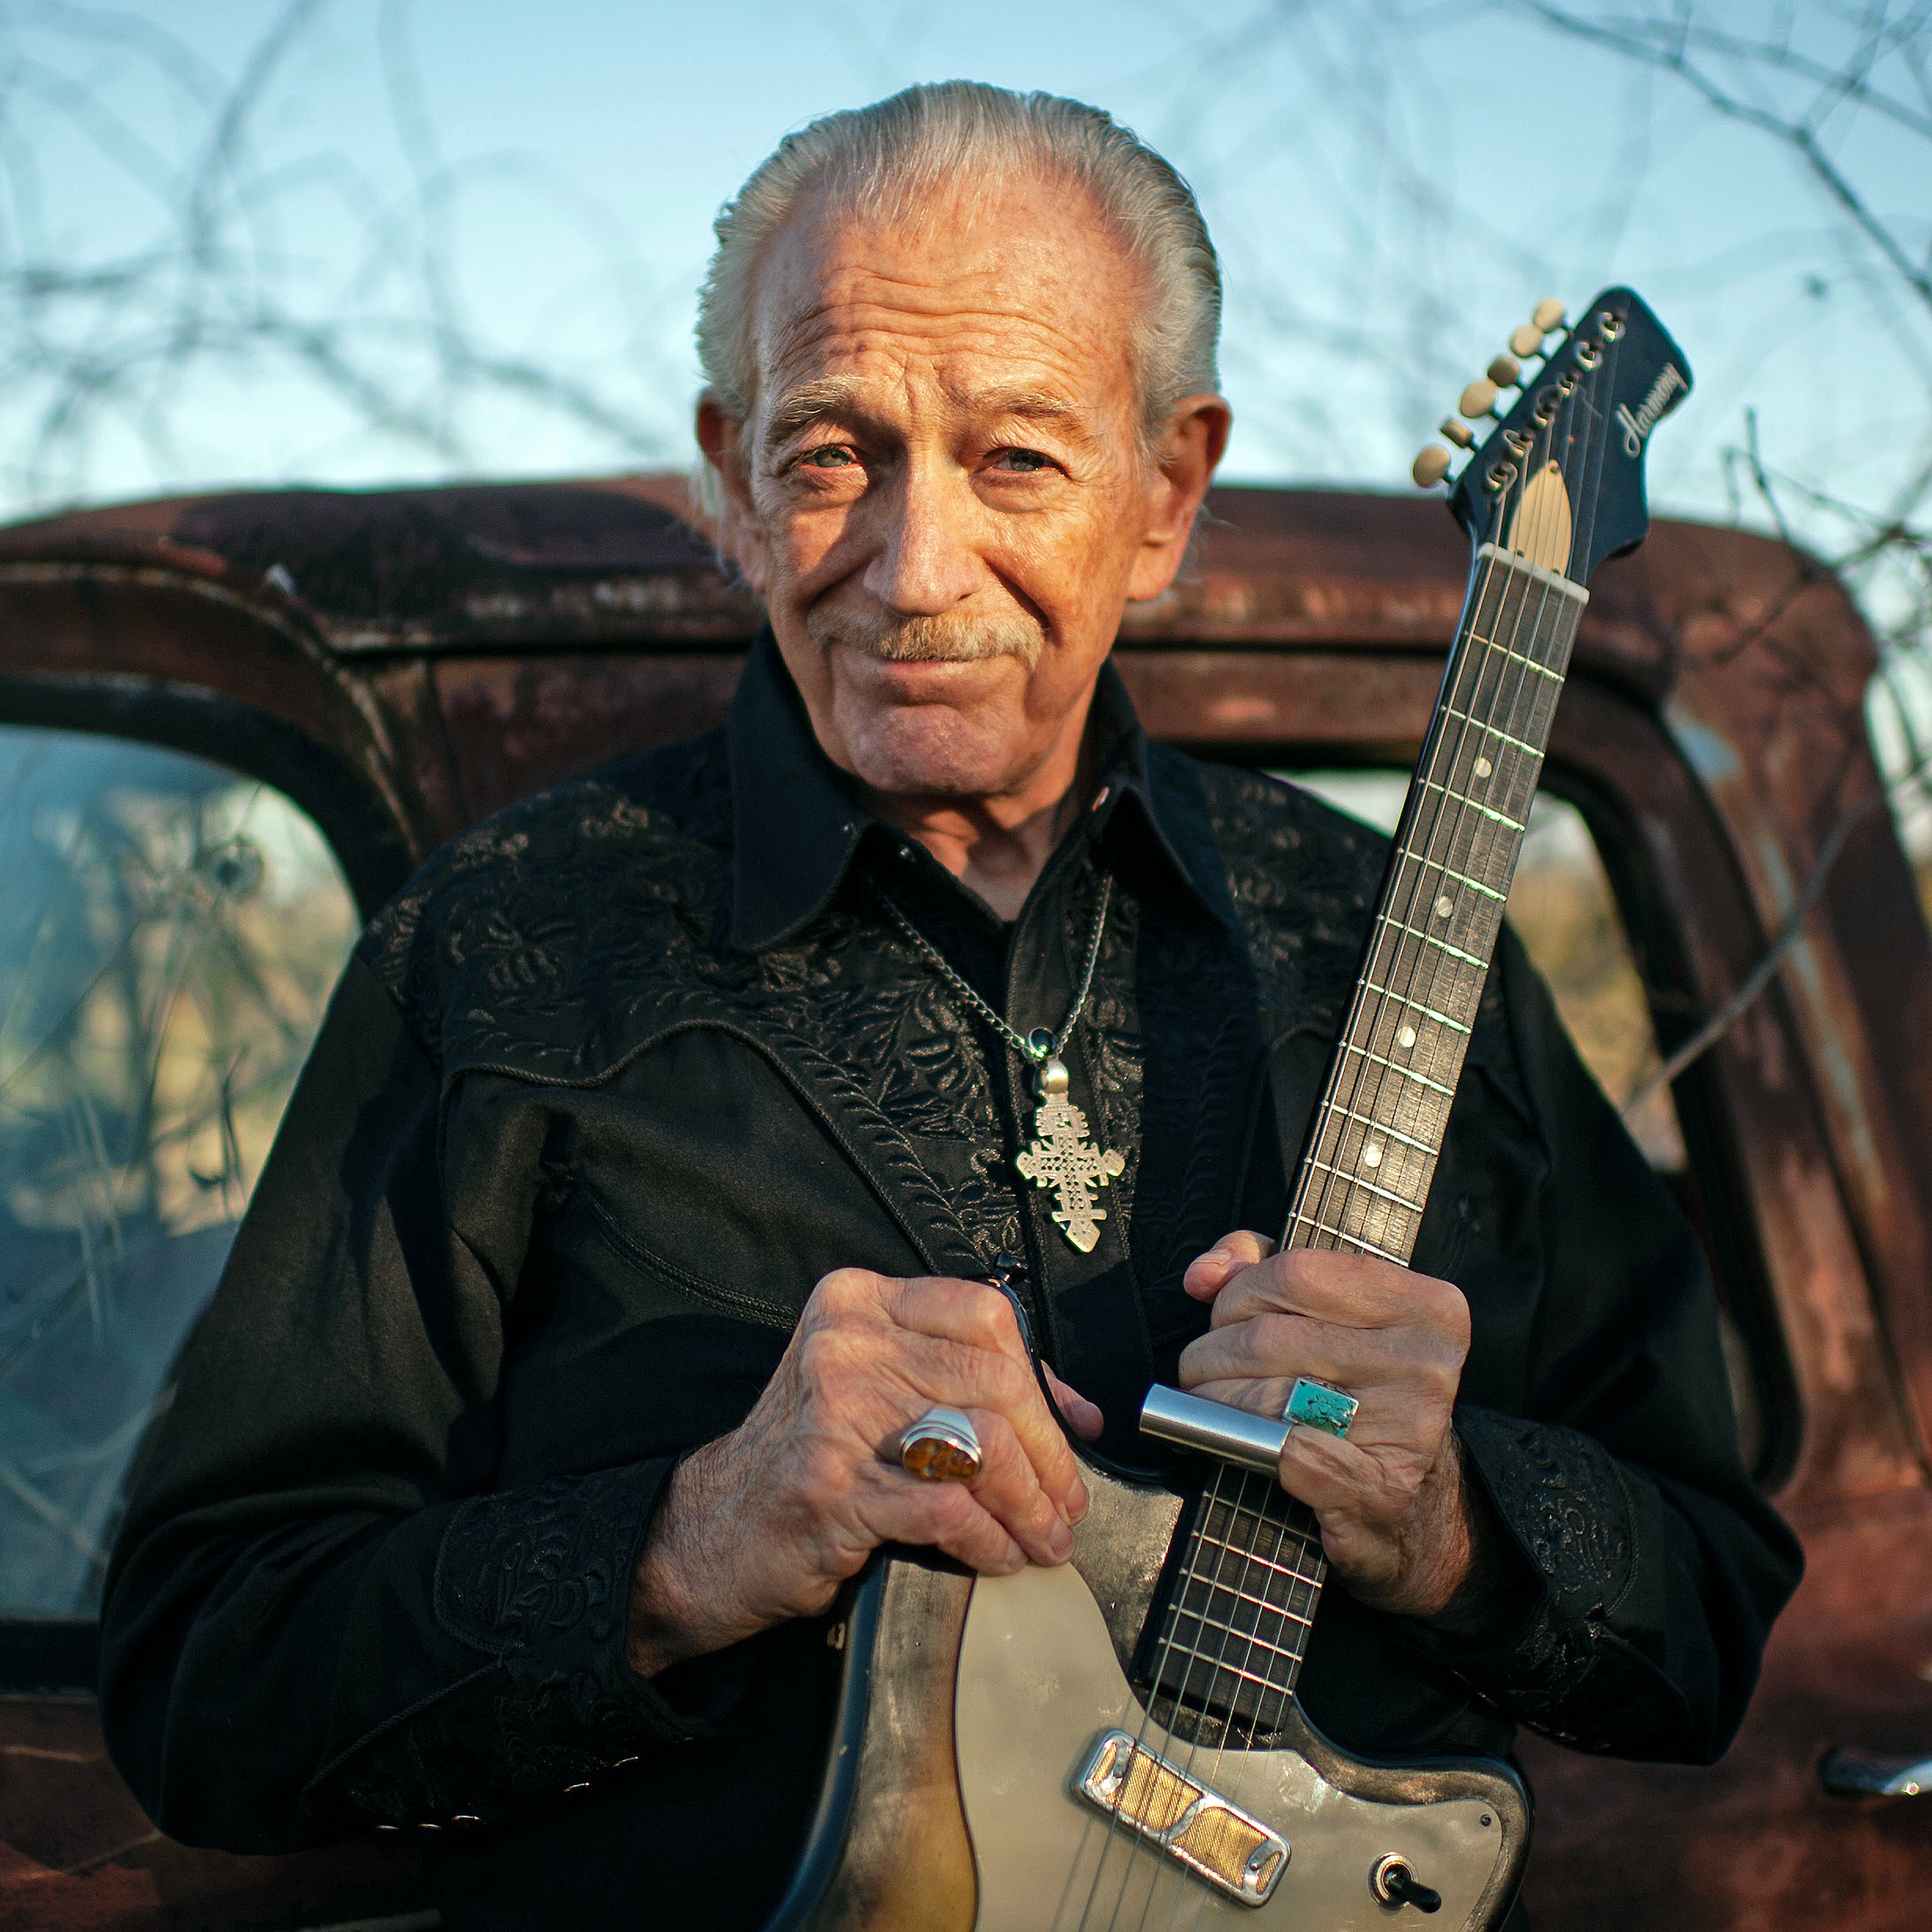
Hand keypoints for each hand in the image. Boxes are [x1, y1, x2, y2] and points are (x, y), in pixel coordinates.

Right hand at [627, 1268, 1102, 1676]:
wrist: (711, 1529)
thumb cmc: (808, 1457)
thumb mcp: (873, 1389)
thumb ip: (960, 1380)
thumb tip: (1075, 1414)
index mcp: (859, 1303)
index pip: (984, 1314)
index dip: (1043, 1378)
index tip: (1070, 1433)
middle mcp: (845, 1343)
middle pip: (995, 1383)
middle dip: (1050, 1456)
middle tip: (1067, 1505)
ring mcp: (835, 1413)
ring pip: (981, 1445)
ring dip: (1031, 1504)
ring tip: (1045, 1538)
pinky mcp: (834, 1486)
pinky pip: (949, 1510)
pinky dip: (991, 1540)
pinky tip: (1000, 1556)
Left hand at [1179, 1231, 1477, 1620]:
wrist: (1414, 1510)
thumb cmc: (1358, 1395)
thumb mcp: (1329, 1312)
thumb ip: (1260, 1267)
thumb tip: (1203, 1274)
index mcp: (1425, 1306)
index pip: (1294, 1271)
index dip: (1239, 1294)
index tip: (1231, 1318)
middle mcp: (1425, 1363)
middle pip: (1266, 1335)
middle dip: (1212, 1353)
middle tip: (1208, 1372)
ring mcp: (1407, 1427)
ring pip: (1261, 1393)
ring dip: (1213, 1402)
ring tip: (1215, 1409)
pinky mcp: (1378, 1488)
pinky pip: (1280, 1450)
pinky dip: (1246, 1447)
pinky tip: (1246, 1449)